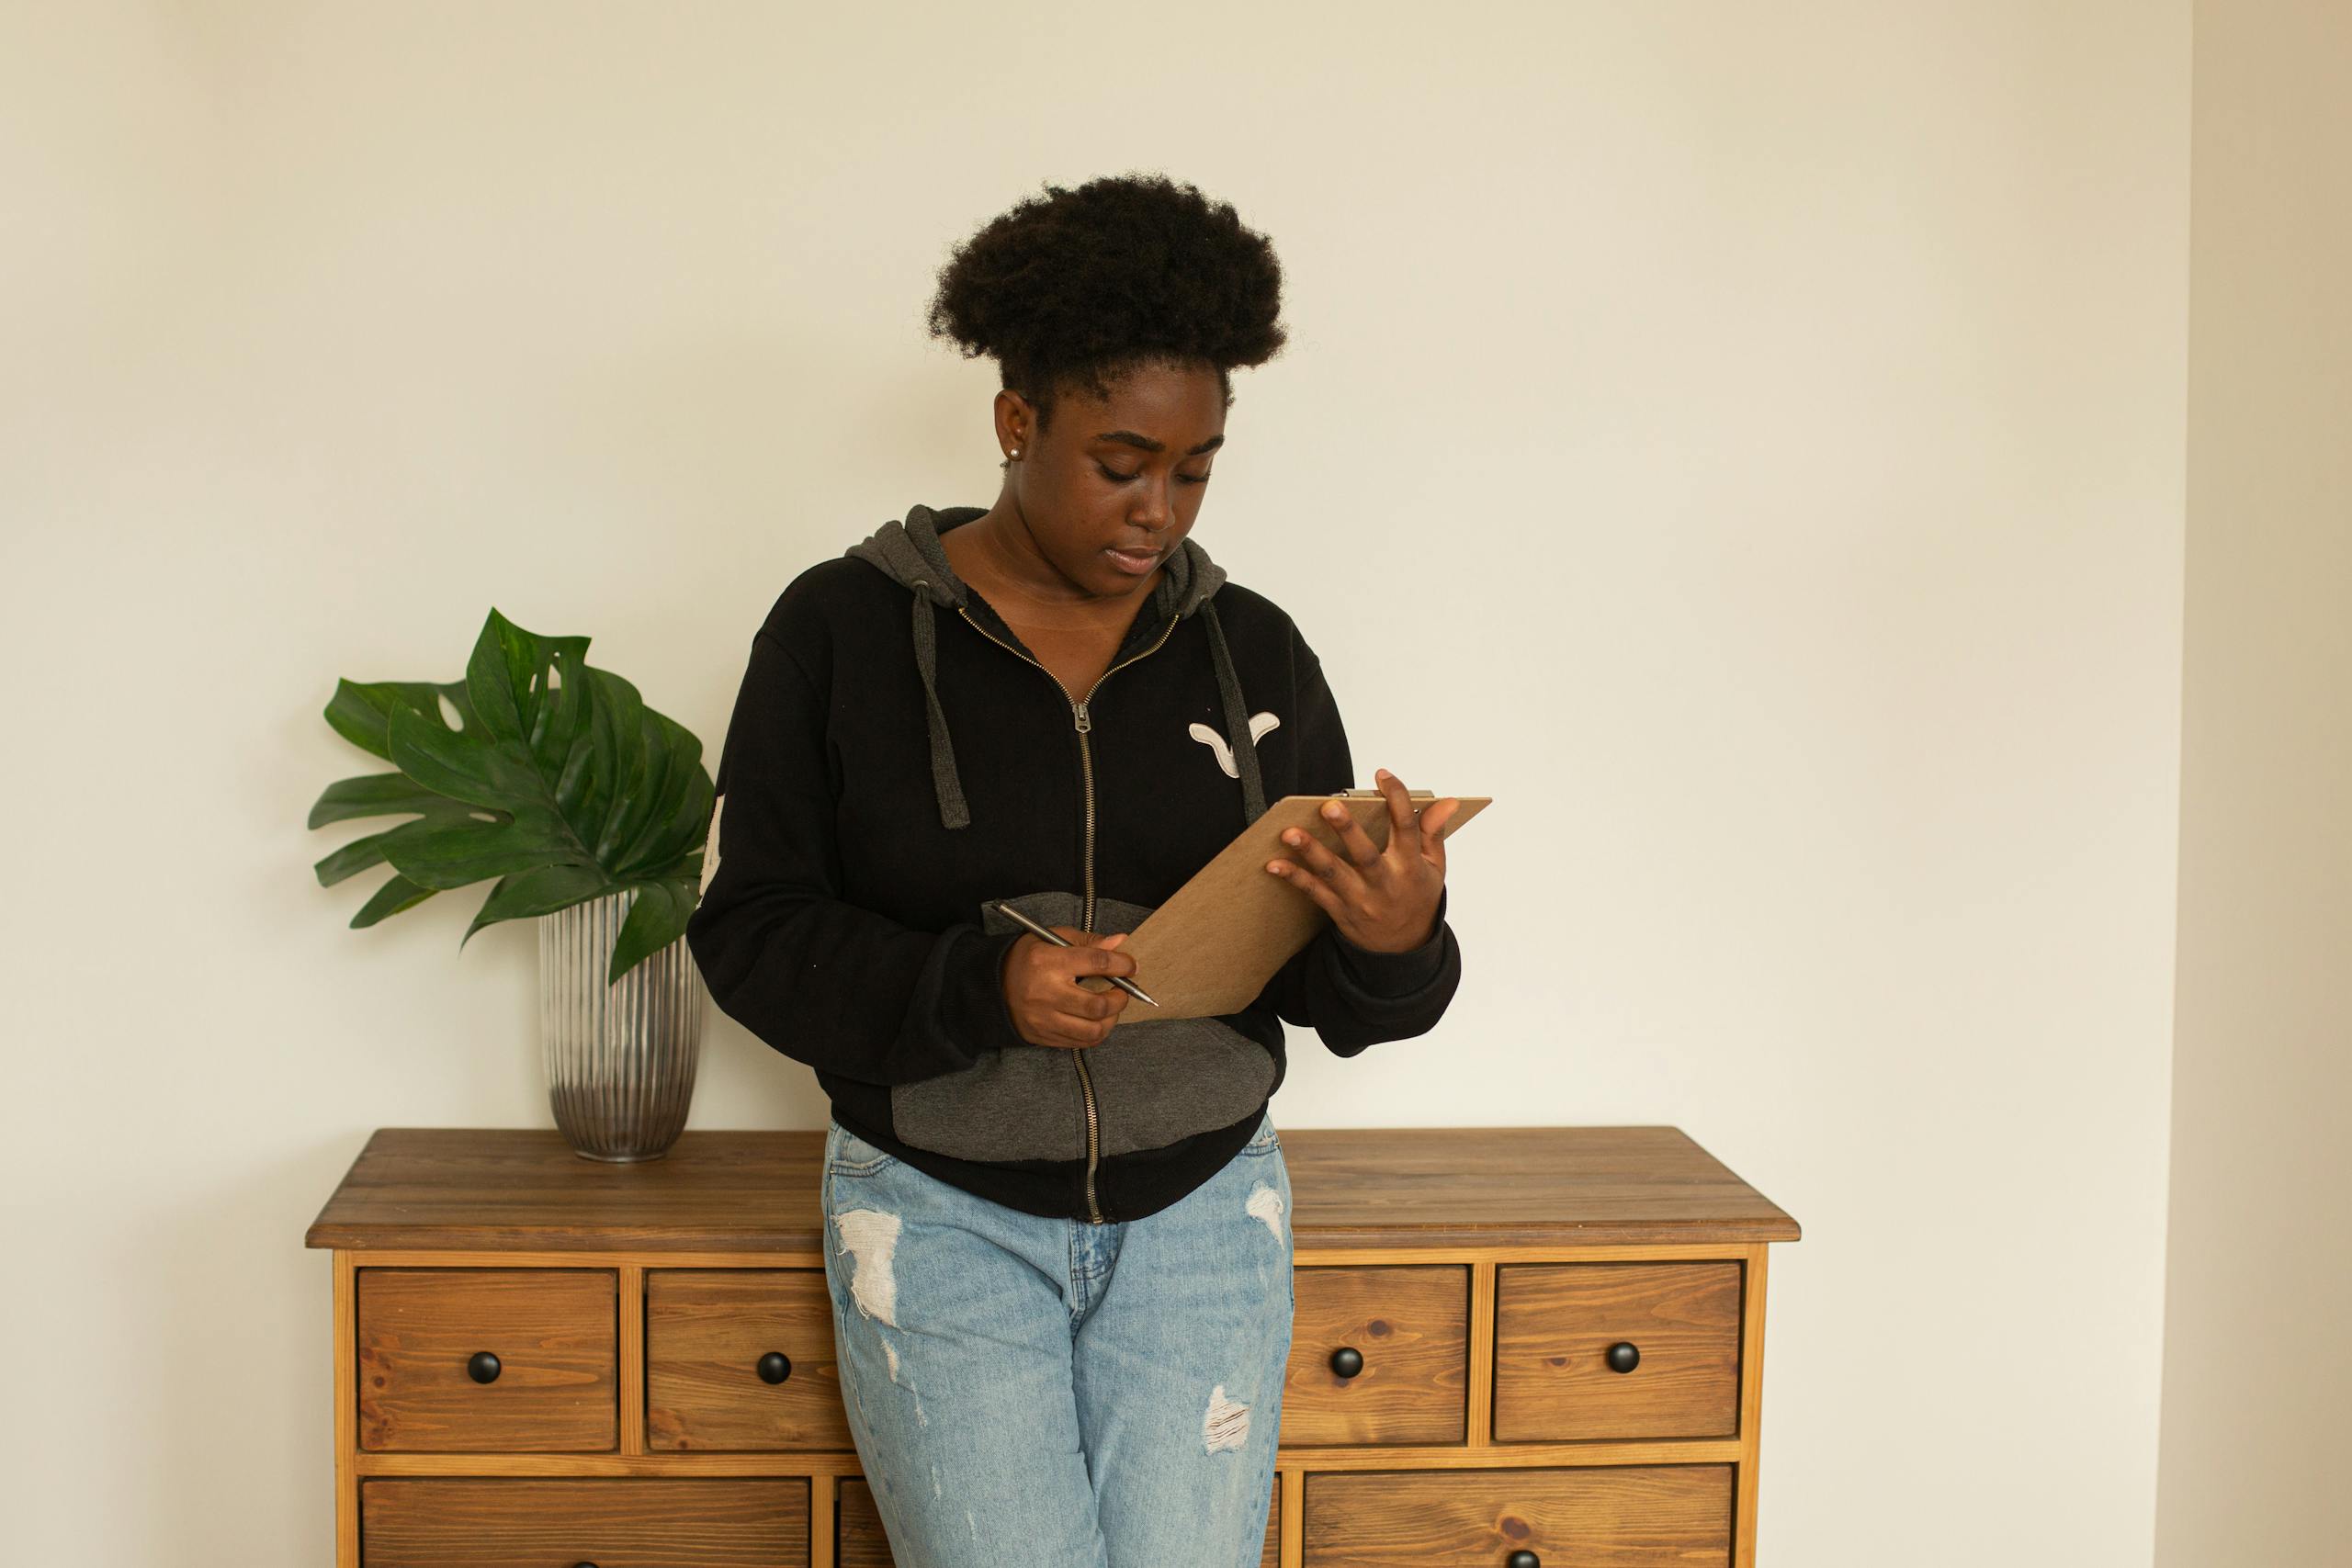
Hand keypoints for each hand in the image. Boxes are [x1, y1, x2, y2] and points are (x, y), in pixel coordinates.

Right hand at [1001, 927, 1135, 1049]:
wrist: (992, 984)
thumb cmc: (1027, 958)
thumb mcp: (1053, 938)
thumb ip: (1088, 942)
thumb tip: (1120, 943)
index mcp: (1048, 961)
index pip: (1097, 963)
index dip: (1122, 964)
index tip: (1131, 966)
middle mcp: (1046, 993)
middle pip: (1097, 1005)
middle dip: (1120, 998)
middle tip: (1122, 991)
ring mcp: (1044, 1019)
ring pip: (1092, 1030)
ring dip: (1111, 1019)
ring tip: (1111, 1007)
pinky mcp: (1043, 1036)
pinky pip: (1080, 1042)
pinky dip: (1097, 1033)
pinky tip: (1097, 1021)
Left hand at [1265, 768, 1457, 952]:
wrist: (1403, 949)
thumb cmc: (1418, 897)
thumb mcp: (1435, 867)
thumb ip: (1434, 832)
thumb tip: (1447, 801)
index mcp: (1411, 867)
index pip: (1406, 829)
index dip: (1397, 800)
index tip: (1383, 775)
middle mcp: (1385, 883)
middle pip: (1365, 855)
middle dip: (1347, 831)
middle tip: (1328, 807)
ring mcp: (1361, 899)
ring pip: (1334, 874)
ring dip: (1311, 853)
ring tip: (1290, 833)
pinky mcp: (1341, 911)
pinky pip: (1315, 893)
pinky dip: (1295, 878)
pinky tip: (1275, 864)